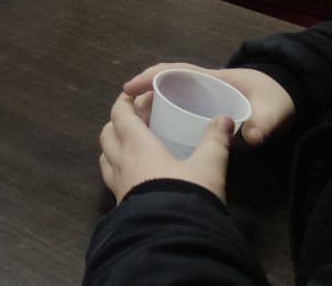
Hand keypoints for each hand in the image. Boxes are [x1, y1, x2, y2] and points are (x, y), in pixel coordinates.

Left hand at [99, 92, 234, 203]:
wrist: (172, 236)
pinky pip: (111, 177)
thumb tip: (225, 118)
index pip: (120, 114)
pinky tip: (134, 173)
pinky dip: (117, 167)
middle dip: (119, 122)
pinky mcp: (121, 202)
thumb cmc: (187, 194)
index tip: (133, 94)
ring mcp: (117, 183)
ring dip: (115, 145)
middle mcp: (121, 161)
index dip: (125, 101)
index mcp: (137, 145)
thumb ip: (215, 140)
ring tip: (134, 144)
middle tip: (139, 119)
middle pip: (108, 133)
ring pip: (106, 155)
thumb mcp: (208, 165)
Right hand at [123, 63, 294, 147]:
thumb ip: (263, 123)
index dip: (148, 78)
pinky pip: (175, 111)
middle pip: (162, 86)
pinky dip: (161, 120)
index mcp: (210, 79)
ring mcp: (200, 99)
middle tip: (123, 117)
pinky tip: (153, 138)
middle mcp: (199, 87)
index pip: (172, 72)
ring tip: (132, 129)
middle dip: (141, 97)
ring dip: (148, 110)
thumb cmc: (274, 98)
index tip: (128, 90)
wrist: (287, 97)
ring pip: (166, 100)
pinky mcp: (203, 112)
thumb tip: (251, 137)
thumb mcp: (272, 110)